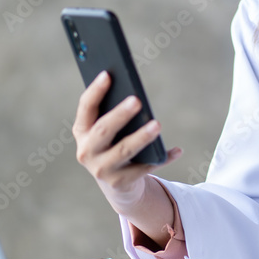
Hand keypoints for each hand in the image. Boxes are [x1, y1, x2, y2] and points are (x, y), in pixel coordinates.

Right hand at [72, 72, 181, 213]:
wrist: (116, 183)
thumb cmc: (114, 143)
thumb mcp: (107, 128)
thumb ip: (114, 111)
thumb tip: (135, 93)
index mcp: (81, 131)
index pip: (86, 108)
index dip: (95, 91)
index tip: (108, 74)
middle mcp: (86, 151)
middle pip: (103, 130)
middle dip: (120, 115)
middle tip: (137, 100)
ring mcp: (102, 169)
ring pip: (124, 151)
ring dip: (141, 137)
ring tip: (157, 124)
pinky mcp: (120, 182)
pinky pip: (144, 168)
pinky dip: (162, 158)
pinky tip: (177, 150)